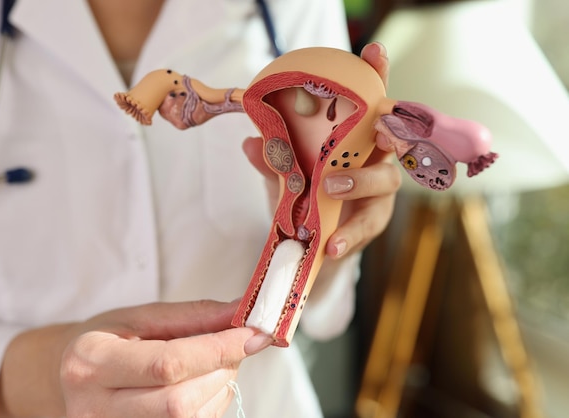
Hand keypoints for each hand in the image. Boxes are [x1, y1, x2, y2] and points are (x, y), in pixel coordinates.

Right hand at [0, 300, 270, 417]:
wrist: (68, 375)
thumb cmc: (108, 340)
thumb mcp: (141, 316)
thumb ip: (193, 316)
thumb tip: (242, 311)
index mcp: (91, 361)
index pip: (166, 364)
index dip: (218, 350)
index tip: (254, 334)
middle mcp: (93, 407)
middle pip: (178, 402)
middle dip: (221, 371)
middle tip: (234, 346)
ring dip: (218, 389)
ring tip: (213, 364)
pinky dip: (209, 406)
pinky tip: (202, 387)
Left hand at [242, 42, 400, 258]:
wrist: (310, 244)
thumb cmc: (304, 198)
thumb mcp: (284, 176)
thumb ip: (273, 160)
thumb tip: (250, 143)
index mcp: (352, 137)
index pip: (368, 101)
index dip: (375, 75)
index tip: (373, 52)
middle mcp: (372, 158)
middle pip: (392, 136)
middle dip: (389, 128)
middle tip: (379, 130)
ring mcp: (377, 191)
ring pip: (385, 180)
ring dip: (360, 181)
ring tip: (331, 189)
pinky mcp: (373, 222)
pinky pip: (368, 226)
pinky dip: (350, 235)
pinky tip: (333, 245)